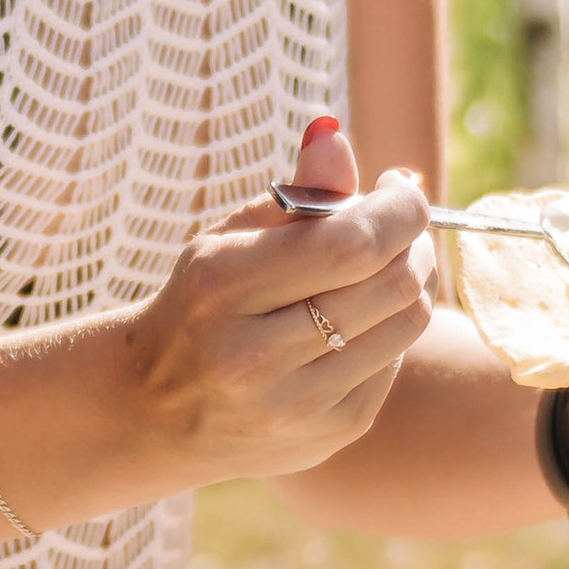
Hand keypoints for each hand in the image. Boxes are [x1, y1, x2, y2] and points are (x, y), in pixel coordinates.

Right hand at [122, 117, 431, 483]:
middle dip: (412, 241)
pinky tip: (360, 319)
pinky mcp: (330, 434)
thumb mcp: (228, 239)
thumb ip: (294, 192)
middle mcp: (253, 355)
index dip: (398, 210)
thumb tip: (333, 134)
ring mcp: (295, 405)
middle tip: (399, 225)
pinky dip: (390, 328)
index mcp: (220, 287)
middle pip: (391, 283)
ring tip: (386, 264)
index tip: (399, 189)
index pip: (349, 244)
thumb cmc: (200, 305)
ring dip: (413, 281)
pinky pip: (396, 362)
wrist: (155, 411)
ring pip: (407, 324)